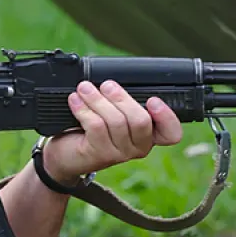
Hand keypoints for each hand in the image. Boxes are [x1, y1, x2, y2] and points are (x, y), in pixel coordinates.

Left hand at [41, 80, 182, 184]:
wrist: (64, 154)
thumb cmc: (91, 130)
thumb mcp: (112, 114)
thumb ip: (122, 102)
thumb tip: (115, 82)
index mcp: (148, 135)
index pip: (171, 133)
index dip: (167, 117)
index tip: (153, 100)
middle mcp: (138, 147)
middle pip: (141, 121)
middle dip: (121, 98)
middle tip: (106, 85)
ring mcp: (120, 154)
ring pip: (116, 121)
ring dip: (97, 100)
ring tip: (84, 88)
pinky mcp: (100, 154)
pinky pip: (96, 127)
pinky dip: (84, 109)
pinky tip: (75, 101)